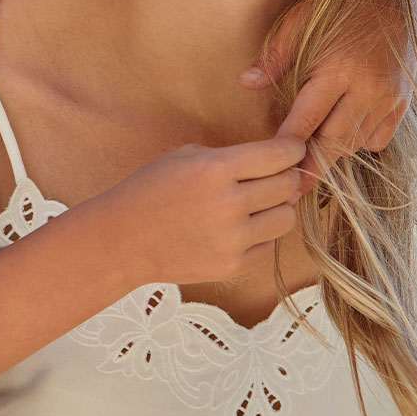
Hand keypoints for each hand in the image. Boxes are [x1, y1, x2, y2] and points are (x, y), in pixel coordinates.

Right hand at [87, 136, 305, 287]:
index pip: (279, 155)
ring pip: (286, 218)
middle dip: (286, 178)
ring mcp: (232, 238)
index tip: (294, 150)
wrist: (122, 239)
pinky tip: (238, 228)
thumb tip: (276, 165)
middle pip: (288, 186)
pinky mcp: (233, 265)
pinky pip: (269, 246)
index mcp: (215, 169)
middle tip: (274, 177)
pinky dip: (260, 235)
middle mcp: (229, 203)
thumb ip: (230, 157)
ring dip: (278, 208)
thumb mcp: (184, 157)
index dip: (293, 150)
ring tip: (258, 205)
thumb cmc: (149, 191)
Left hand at [243, 0, 411, 187]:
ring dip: (332, 153)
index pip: (306, 120)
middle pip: (335, 141)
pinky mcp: (405, 99)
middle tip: (290, 189)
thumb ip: (275, 57)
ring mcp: (391, 97)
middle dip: (312, 166)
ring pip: (357, 142)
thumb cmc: (337, 0)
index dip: (287, 146)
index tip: (271, 167)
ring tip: (308, 165)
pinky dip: (359, 142)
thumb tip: (246, 83)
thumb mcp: (298, 20)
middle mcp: (369, 88)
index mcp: (339, 70)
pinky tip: (340, 137)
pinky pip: (380, 136)